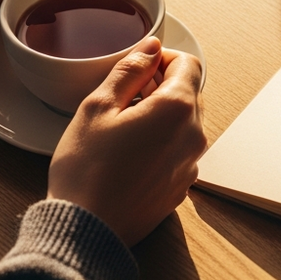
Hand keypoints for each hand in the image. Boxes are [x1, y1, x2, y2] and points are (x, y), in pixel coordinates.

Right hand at [48, 37, 206, 246]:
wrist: (87, 232)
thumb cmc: (86, 169)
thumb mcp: (98, 106)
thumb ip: (129, 69)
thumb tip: (151, 48)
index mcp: (177, 109)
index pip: (189, 64)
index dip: (162, 59)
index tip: (137, 70)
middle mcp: (194, 136)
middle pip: (190, 92)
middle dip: (161, 86)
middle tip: (123, 98)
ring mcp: (191, 165)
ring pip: (185, 123)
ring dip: (161, 115)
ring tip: (123, 128)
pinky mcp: (182, 187)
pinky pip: (179, 151)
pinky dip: (162, 142)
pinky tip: (129, 155)